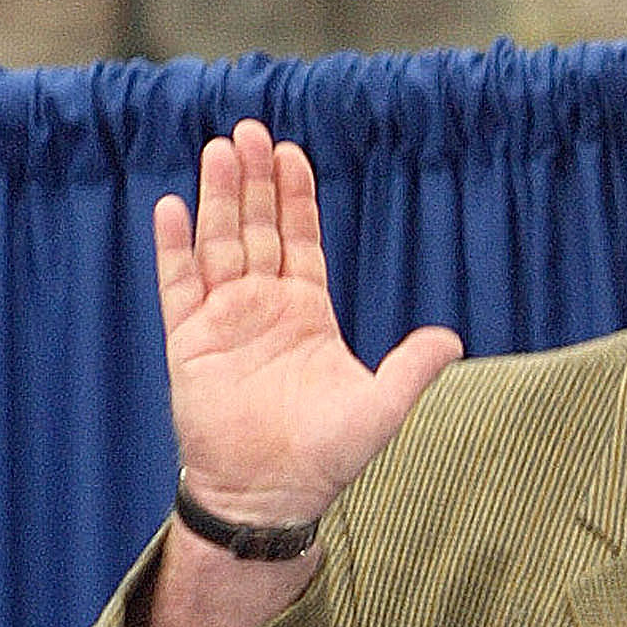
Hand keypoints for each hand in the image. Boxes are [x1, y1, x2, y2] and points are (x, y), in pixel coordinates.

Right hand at [153, 120, 461, 530]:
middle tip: (249, 130)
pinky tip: (173, 207)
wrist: (269, 496)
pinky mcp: (189, 342)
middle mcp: (263, 309)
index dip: (295, 197)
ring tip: (218, 150)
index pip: (300, 241)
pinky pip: (178, 285)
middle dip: (255, 181)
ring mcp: (223, 322)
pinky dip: (174, 248)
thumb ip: (412, 369)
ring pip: (219, 245)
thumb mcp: (381, 410)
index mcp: (307, 314)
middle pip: (257, 230)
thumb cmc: (326, 459)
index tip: (291, 152)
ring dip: (218, 199)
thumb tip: (452, 340)